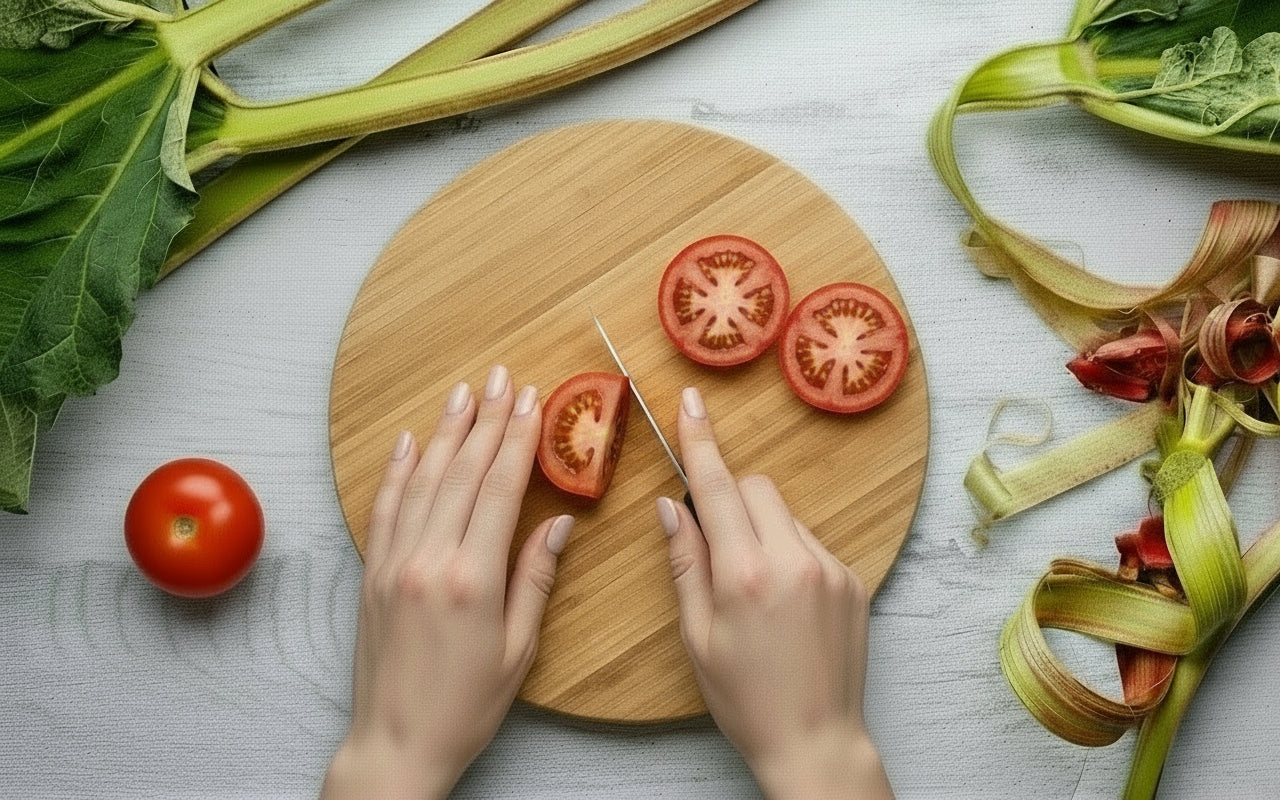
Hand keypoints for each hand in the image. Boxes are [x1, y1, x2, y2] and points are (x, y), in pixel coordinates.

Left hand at [322, 366, 572, 799]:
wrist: (397, 742)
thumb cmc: (466, 706)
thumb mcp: (519, 649)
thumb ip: (535, 579)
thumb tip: (557, 524)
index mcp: (472, 580)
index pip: (499, 489)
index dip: (516, 439)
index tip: (530, 400)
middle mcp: (429, 561)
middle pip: (462, 473)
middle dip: (486, 421)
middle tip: (502, 379)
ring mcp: (394, 564)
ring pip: (422, 481)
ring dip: (446, 432)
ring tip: (464, 394)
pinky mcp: (373, 574)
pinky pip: (385, 509)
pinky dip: (398, 471)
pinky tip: (411, 442)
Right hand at [657, 387, 892, 799]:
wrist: (816, 741)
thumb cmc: (745, 699)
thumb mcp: (697, 636)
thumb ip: (685, 562)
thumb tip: (671, 506)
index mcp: (745, 575)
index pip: (716, 488)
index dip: (699, 441)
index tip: (690, 402)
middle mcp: (793, 561)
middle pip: (756, 488)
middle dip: (730, 497)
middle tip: (715, 543)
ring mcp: (830, 568)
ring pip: (784, 514)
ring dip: (761, 529)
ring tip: (754, 589)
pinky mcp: (853, 581)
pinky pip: (811, 542)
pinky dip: (789, 553)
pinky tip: (784, 602)